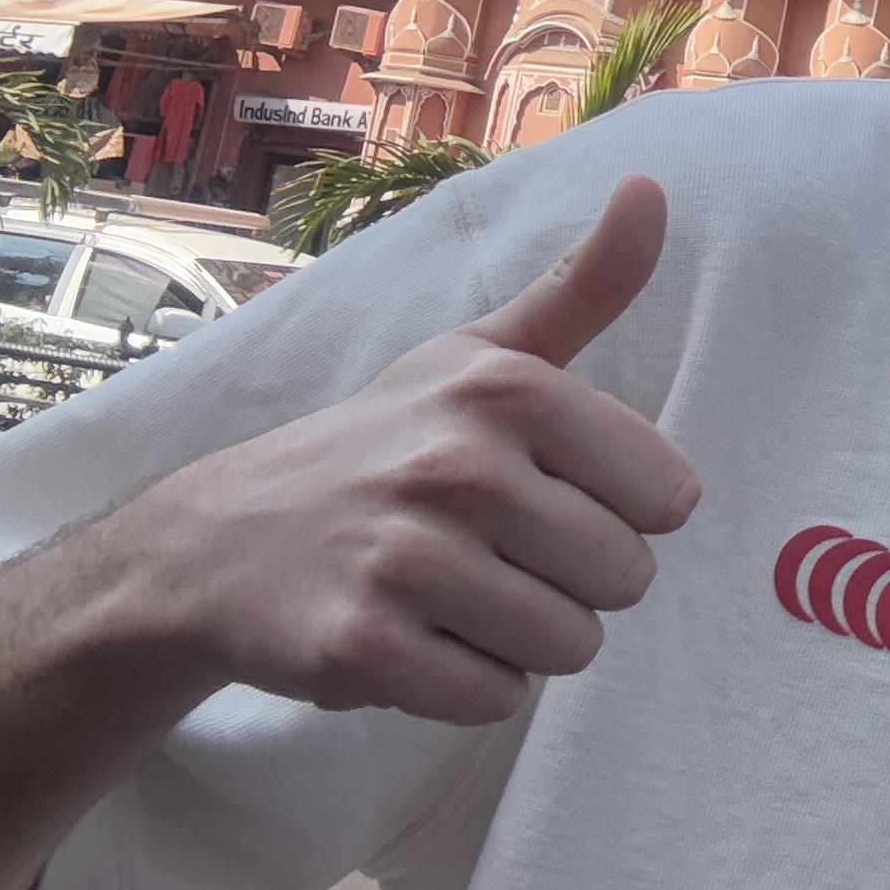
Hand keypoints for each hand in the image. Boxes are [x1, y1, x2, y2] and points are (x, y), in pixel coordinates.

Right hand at [109, 177, 699, 727]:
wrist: (220, 540)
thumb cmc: (386, 441)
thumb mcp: (484, 354)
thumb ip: (585, 285)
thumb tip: (652, 189)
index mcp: (509, 389)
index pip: (669, 498)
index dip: (620, 512)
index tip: (550, 495)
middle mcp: (458, 465)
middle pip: (625, 579)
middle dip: (573, 584)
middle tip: (493, 555)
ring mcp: (404, 558)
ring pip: (568, 647)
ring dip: (523, 641)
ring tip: (454, 596)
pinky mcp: (360, 647)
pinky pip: (492, 699)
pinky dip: (467, 687)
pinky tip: (415, 639)